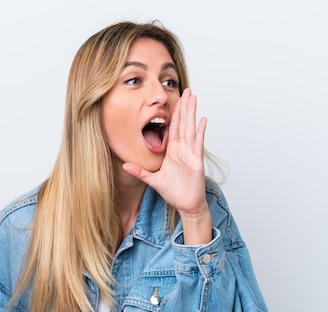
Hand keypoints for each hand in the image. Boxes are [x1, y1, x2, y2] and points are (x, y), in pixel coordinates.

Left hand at [123, 88, 211, 243]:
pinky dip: (201, 132)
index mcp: (173, 151)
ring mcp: (190, 154)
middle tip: (187, 89)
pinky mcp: (196, 162)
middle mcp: (182, 150)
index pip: (173, 128)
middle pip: (183, 123)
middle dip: (185, 106)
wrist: (186, 205)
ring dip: (192, 113)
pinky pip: (198, 144)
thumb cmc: (174, 192)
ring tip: (194, 97)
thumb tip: (124, 165)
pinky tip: (203, 120)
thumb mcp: (152, 180)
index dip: (174, 113)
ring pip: (190, 129)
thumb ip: (139, 172)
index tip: (174, 99)